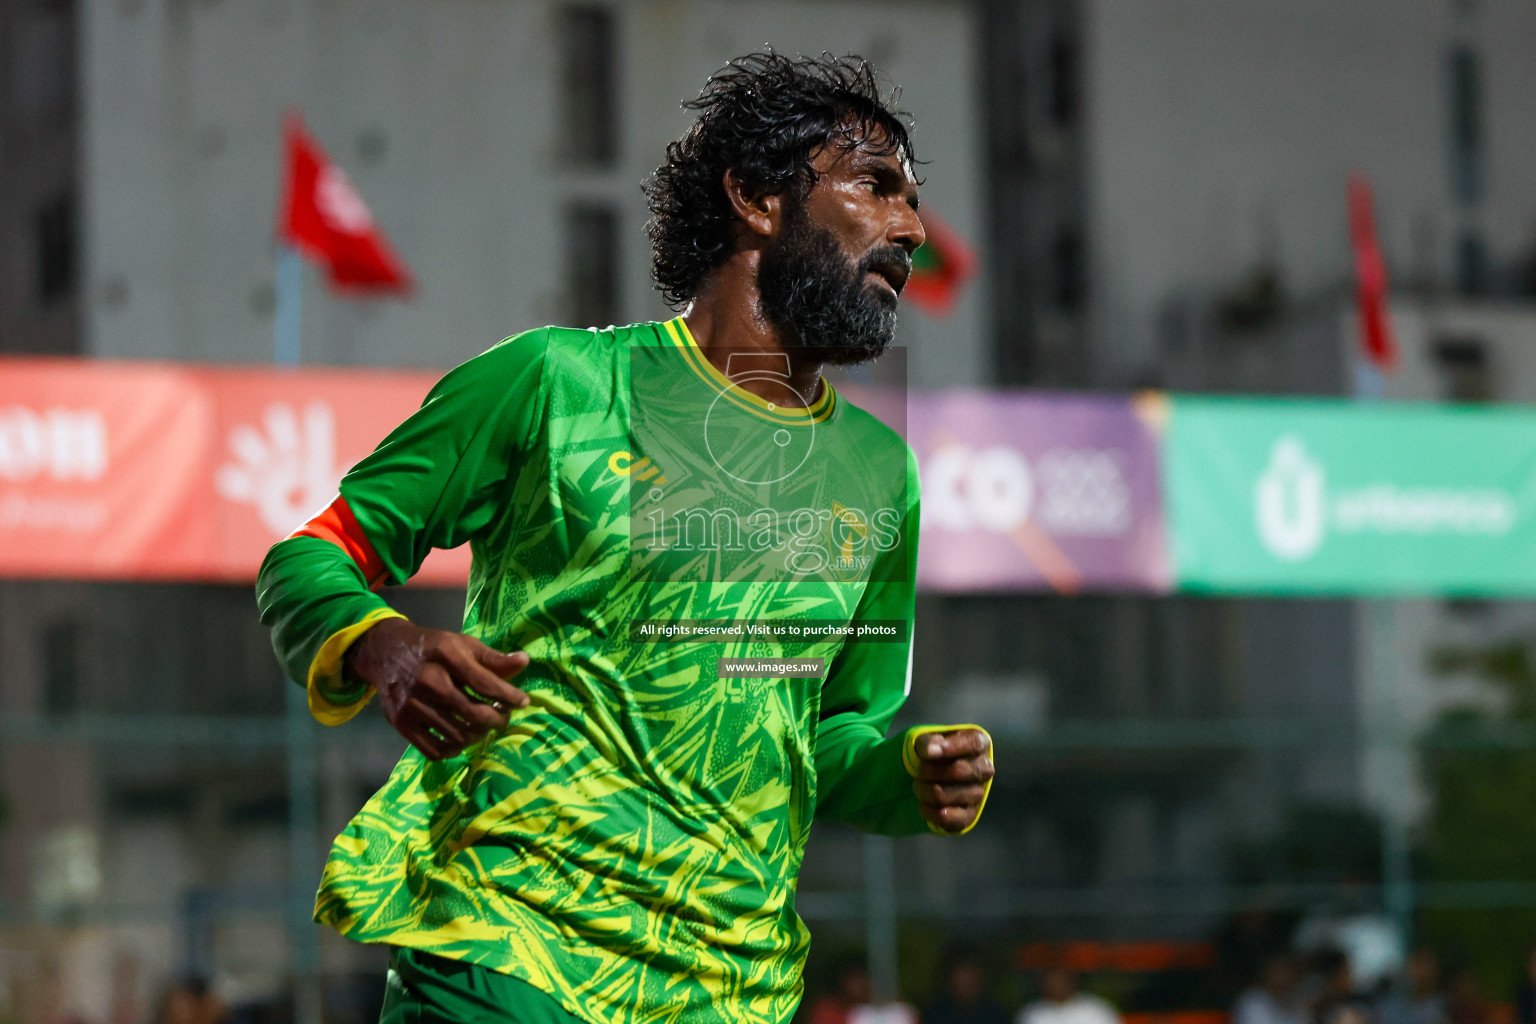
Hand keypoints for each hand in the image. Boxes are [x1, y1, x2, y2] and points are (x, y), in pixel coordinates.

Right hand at [344, 618, 531, 759]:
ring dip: (478, 735)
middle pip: (474, 714)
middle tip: (503, 717)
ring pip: (457, 735)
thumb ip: (492, 657)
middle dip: (497, 720)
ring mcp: (412, 705)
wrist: (384, 651)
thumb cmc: (432, 647)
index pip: (486, 683)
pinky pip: (433, 750)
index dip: (510, 696)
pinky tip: (460, 740)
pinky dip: (453, 750)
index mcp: (446, 655)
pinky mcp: (401, 723)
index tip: (523, 702)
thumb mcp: (461, 643)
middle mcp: (428, 681)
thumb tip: (525, 662)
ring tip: (484, 726)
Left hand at [911, 728, 993, 832]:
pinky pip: (954, 820)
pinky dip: (933, 813)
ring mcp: (979, 793)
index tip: (928, 753)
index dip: (951, 748)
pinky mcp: (969, 815)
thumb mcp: (928, 740)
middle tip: (917, 771)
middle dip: (930, 772)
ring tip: (918, 786)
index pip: (973, 744)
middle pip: (960, 771)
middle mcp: (985, 768)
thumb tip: (932, 751)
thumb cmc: (932, 752)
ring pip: (951, 796)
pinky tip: (923, 806)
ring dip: (926, 792)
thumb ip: (928, 742)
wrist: (930, 775)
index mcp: (979, 743)